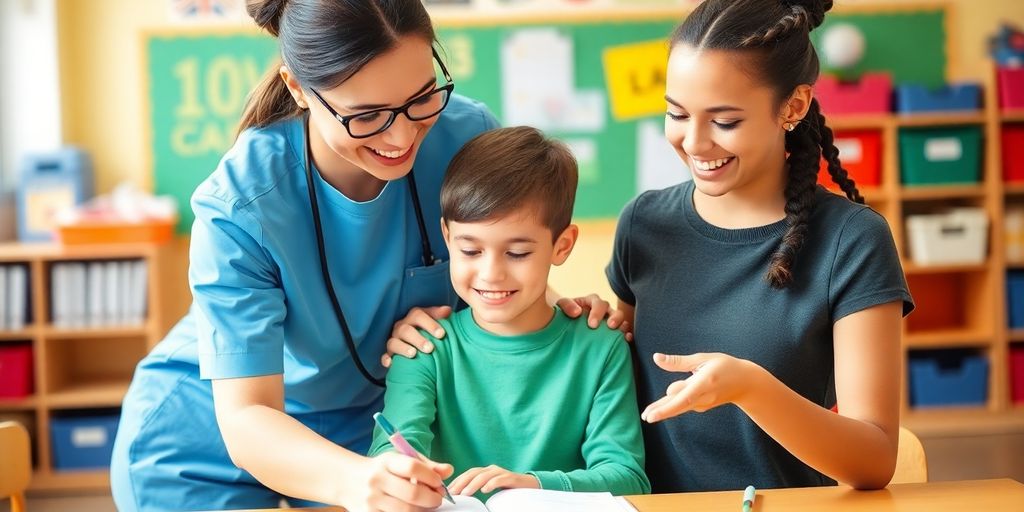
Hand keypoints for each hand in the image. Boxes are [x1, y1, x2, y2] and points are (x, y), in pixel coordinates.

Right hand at [342, 452, 452, 511]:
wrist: (347, 480)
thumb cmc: (381, 469)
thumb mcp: (398, 460)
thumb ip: (425, 465)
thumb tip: (449, 470)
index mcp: (386, 462)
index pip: (413, 467)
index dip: (431, 476)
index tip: (438, 482)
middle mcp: (377, 481)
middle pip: (412, 494)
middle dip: (432, 499)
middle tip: (438, 499)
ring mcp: (371, 501)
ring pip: (406, 511)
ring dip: (422, 511)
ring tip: (426, 506)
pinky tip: (413, 511)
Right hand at [382, 306, 452, 367]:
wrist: (420, 343)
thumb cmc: (430, 331)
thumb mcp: (435, 321)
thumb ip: (440, 315)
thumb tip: (447, 311)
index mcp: (413, 317)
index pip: (418, 315)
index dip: (429, 324)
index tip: (442, 334)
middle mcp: (401, 327)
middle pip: (406, 330)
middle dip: (418, 339)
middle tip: (430, 348)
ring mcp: (394, 340)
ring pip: (393, 342)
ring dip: (403, 348)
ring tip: (413, 354)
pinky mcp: (389, 354)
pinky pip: (384, 356)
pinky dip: (386, 359)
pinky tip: (391, 363)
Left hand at [448, 465, 539, 495]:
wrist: (531, 486)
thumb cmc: (509, 489)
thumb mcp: (491, 488)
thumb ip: (479, 488)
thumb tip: (463, 495)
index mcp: (486, 472)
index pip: (468, 474)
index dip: (457, 481)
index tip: (448, 491)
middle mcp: (492, 470)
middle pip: (474, 473)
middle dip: (462, 482)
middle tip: (453, 493)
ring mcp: (502, 472)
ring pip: (485, 475)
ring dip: (474, 484)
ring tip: (466, 493)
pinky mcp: (512, 478)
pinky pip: (500, 479)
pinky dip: (492, 484)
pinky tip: (485, 490)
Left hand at [556, 293, 632, 340]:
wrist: (564, 328)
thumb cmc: (564, 315)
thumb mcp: (561, 306)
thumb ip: (567, 306)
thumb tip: (578, 312)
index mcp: (591, 302)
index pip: (598, 303)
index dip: (597, 312)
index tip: (592, 325)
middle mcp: (604, 310)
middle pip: (613, 310)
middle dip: (614, 318)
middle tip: (609, 327)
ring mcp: (610, 320)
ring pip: (621, 320)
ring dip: (622, 325)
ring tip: (622, 334)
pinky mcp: (613, 331)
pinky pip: (624, 331)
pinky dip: (627, 334)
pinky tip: (627, 339)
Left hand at [640, 352, 763, 422]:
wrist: (746, 383)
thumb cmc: (725, 366)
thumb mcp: (703, 359)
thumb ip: (678, 362)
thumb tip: (656, 357)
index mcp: (703, 383)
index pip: (682, 398)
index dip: (666, 408)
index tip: (652, 415)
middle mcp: (703, 397)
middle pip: (678, 406)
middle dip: (661, 412)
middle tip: (644, 417)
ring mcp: (703, 404)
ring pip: (679, 407)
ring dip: (663, 410)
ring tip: (647, 415)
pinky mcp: (702, 406)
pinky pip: (684, 406)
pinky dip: (671, 406)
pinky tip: (659, 408)